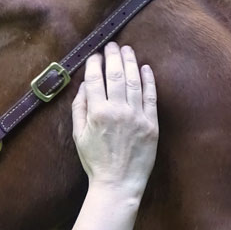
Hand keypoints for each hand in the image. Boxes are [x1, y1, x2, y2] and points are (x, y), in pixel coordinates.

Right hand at [70, 42, 158, 196]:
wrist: (118, 183)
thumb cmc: (95, 161)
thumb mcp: (78, 136)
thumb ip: (79, 108)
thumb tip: (84, 85)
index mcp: (97, 113)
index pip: (95, 79)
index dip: (95, 63)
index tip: (95, 55)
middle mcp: (117, 110)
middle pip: (116, 75)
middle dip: (113, 56)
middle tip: (112, 45)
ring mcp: (137, 116)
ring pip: (134, 81)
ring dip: (130, 62)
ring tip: (127, 50)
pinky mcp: (151, 124)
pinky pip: (151, 96)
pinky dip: (148, 80)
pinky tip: (145, 68)